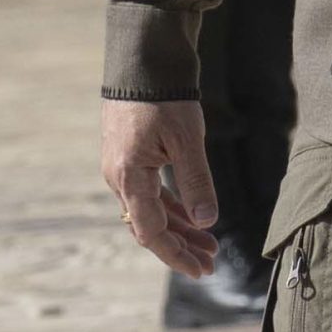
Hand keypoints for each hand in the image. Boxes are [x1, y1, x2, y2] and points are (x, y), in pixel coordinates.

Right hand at [100, 99, 218, 278]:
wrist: (142, 61)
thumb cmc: (164, 98)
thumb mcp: (187, 139)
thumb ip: (196, 181)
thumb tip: (207, 221)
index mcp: (129, 178)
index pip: (151, 232)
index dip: (176, 254)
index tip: (200, 269)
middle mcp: (120, 178)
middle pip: (150, 226)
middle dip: (181, 246)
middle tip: (211, 261)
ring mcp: (123, 168)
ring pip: (150, 210)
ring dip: (179, 227)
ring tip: (209, 243)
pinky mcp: (130, 157)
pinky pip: (149, 192)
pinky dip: (171, 206)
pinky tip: (191, 216)